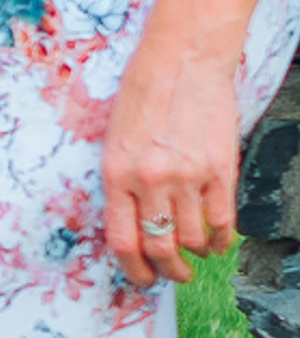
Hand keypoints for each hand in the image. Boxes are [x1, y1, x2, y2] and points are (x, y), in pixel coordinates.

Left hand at [101, 33, 239, 286]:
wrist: (184, 58)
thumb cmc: (145, 91)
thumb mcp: (114, 136)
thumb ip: (122, 180)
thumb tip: (133, 221)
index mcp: (117, 173)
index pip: (122, 240)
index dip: (133, 269)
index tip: (142, 279)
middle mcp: (150, 180)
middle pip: (159, 247)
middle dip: (167, 271)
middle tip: (173, 275)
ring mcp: (188, 176)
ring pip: (192, 239)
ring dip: (194, 255)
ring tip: (195, 256)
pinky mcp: (220, 170)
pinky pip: (223, 221)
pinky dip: (221, 239)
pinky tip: (218, 241)